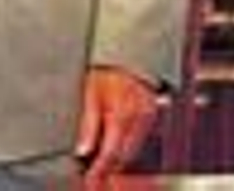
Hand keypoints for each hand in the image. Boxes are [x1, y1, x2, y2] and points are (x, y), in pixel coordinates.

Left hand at [75, 65, 158, 182]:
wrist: (129, 55)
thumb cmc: (106, 71)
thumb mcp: (90, 93)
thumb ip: (88, 124)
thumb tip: (82, 151)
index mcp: (121, 114)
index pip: (110, 153)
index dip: (99, 171)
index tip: (89, 180)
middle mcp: (138, 119)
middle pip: (123, 157)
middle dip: (107, 170)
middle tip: (91, 177)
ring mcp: (147, 119)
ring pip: (132, 152)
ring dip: (116, 161)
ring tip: (99, 166)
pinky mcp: (151, 117)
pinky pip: (138, 142)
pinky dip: (125, 149)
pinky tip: (113, 150)